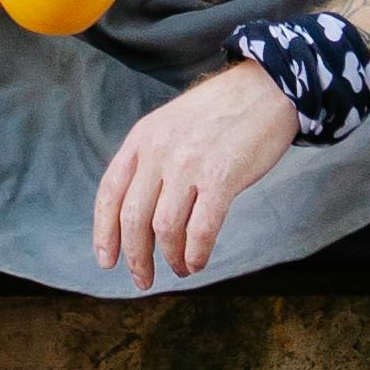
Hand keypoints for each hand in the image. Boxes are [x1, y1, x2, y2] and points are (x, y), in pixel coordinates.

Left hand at [92, 60, 296, 287]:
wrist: (265, 90)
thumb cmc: (220, 112)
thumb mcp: (171, 124)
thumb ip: (151, 159)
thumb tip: (138, 212)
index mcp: (143, 137)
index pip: (110, 191)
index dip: (104, 231)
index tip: (107, 259)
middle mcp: (159, 151)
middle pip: (133, 217)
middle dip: (135, 256)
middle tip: (143, 279)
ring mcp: (189, 164)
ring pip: (165, 229)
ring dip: (170, 257)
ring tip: (180, 267)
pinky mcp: (220, 178)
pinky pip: (200, 231)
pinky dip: (195, 254)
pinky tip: (198, 261)